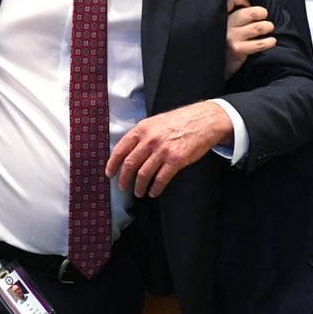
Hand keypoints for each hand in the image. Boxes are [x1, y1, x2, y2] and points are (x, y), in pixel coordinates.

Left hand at [105, 102, 231, 197]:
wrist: (203, 121)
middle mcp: (150, 140)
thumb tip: (127, 151)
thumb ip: (141, 135)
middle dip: (124, 179)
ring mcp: (163, 151)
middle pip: (130, 164)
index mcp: (142, 129)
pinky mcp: (176, 161)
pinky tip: (153, 192)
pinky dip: (155, 188)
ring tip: (139, 192)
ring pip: (143, 174)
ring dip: (139, 187)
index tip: (109, 173)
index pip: (120, 149)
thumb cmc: (179, 121)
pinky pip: (160, 179)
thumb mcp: (155, 122)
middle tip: (122, 187)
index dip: (112, 163)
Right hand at [225, 0, 275, 78]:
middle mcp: (225, 25)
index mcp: (223, 16)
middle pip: (248, 13)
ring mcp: (231, 37)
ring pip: (257, 28)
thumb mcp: (227, 26)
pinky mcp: (236, 49)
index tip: (248, 4)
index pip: (230, 0)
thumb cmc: (227, 42)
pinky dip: (269, 42)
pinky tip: (271, 41)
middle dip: (261, 13)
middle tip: (264, 16)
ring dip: (268, 27)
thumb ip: (237, 15)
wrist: (219, 64)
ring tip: (269, 28)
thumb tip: (258, 8)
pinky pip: (258, 44)